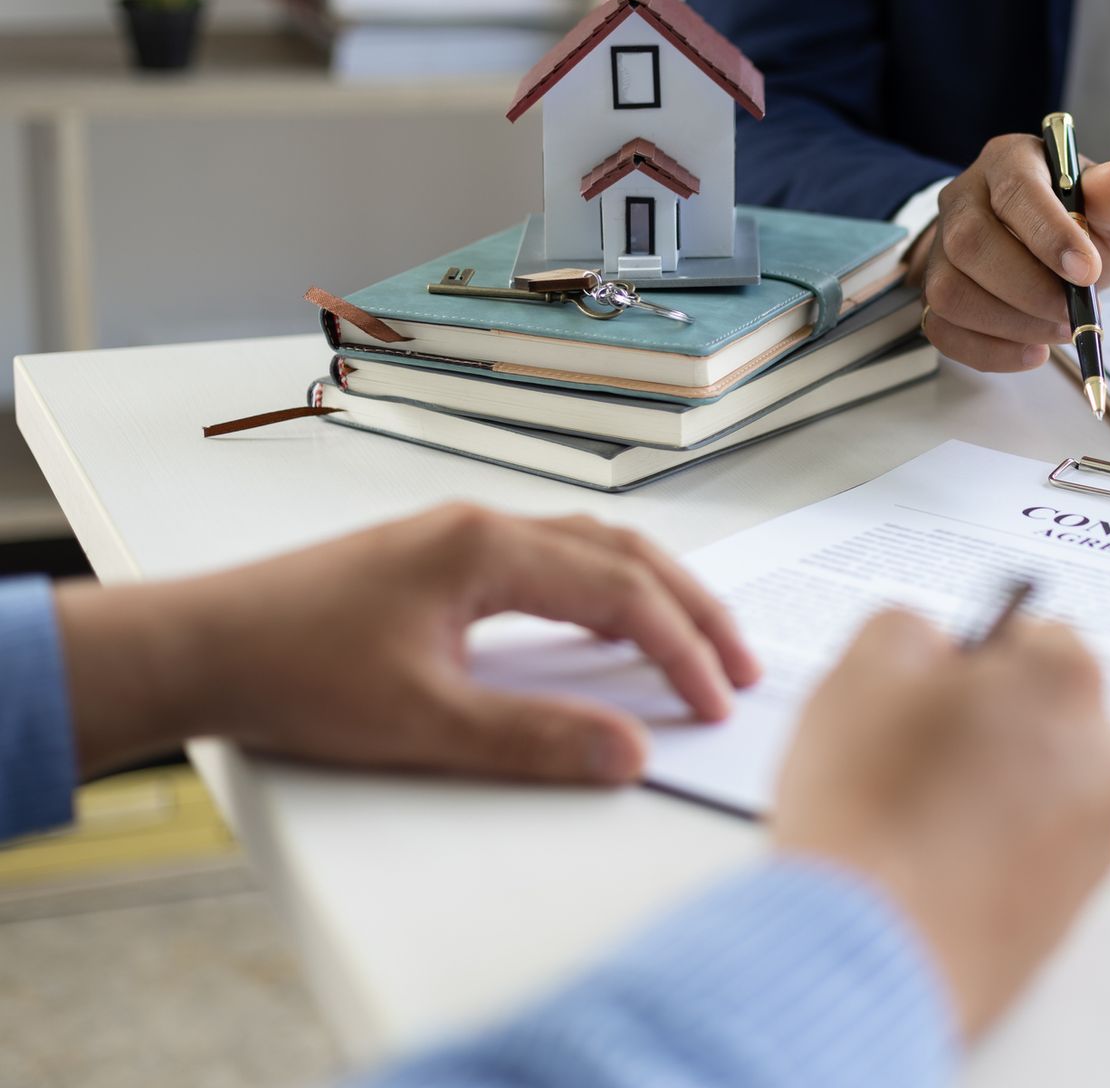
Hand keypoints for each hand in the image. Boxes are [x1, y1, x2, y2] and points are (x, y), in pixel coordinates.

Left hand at [53, 505, 758, 782]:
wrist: (198, 646)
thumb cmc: (292, 672)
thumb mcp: (423, 722)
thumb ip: (535, 738)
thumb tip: (630, 752)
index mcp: (487, 550)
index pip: (620, 594)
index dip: (680, 651)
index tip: (717, 701)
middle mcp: (483, 527)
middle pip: (623, 553)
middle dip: (692, 609)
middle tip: (742, 665)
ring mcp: (461, 536)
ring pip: (592, 547)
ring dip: (653, 593)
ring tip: (698, 641)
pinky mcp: (440, 557)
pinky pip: (554, 557)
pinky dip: (607, 588)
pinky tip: (610, 621)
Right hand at [773, 609, 1109, 1037]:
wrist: (870, 950)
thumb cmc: (869, 809)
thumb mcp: (861, 670)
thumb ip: (908, 629)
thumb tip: (928, 647)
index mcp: (1066, 682)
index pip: (1032, 636)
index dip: (969, 658)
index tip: (927, 686)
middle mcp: (1105, 758)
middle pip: (1047, 715)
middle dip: (991, 723)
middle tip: (912, 751)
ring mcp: (1098, 841)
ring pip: (1042, 786)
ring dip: (993, 789)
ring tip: (913, 817)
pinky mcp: (1072, 910)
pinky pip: (1035, 854)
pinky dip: (994, 851)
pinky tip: (929, 864)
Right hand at [913, 134, 1109, 371]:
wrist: (1050, 256)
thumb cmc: (1082, 227)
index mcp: (1009, 161)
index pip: (1016, 190)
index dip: (1049, 234)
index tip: (1086, 272)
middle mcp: (964, 198)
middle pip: (970, 243)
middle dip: (1029, 290)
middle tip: (1073, 312)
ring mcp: (941, 248)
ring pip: (950, 291)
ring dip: (1011, 324)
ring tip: (1058, 330)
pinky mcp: (933, 293)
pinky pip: (941, 329)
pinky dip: (991, 351)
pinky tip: (1032, 351)